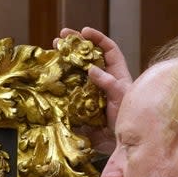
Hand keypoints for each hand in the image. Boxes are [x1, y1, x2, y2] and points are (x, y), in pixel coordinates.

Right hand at [58, 27, 133, 154]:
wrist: (121, 145)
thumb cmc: (128, 119)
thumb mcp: (121, 97)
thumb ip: (109, 83)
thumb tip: (91, 69)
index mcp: (116, 74)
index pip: (108, 49)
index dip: (97, 38)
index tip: (84, 31)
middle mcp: (102, 80)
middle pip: (88, 57)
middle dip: (75, 45)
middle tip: (60, 37)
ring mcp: (90, 92)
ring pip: (76, 72)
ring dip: (64, 62)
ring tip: (51, 52)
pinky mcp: (80, 106)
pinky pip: (68, 93)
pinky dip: (59, 86)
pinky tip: (49, 79)